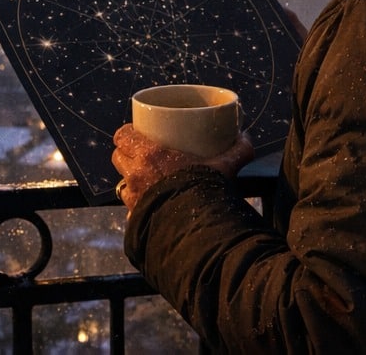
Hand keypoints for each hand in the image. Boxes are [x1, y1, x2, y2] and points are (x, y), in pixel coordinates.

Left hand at [111, 123, 254, 211]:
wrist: (197, 231)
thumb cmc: (205, 192)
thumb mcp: (224, 167)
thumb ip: (237, 151)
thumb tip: (246, 139)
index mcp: (150, 154)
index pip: (123, 135)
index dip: (128, 134)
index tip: (138, 134)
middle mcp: (136, 174)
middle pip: (118, 157)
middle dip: (128, 155)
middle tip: (144, 156)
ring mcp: (133, 198)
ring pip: (122, 183)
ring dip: (132, 181)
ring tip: (147, 182)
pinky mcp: (135, 219)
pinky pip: (130, 210)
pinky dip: (138, 207)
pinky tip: (152, 208)